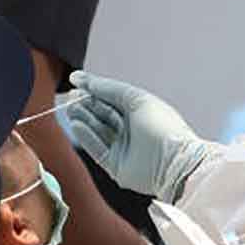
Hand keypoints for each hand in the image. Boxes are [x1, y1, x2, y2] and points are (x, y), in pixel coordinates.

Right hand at [68, 72, 217, 201]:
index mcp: (140, 111)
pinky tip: (76, 125)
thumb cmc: (161, 127)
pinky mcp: (116, 166)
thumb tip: (83, 79)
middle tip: (71, 96)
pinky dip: (86, 136)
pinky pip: (97, 149)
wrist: (173, 163)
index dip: (94, 88)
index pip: (112, 97)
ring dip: (84, 118)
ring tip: (71, 109)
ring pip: (97, 130)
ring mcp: (124, 148)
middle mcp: (131, 129)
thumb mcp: (136, 99)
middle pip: (102, 113)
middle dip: (86, 103)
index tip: (74, 80)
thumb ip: (109, 88)